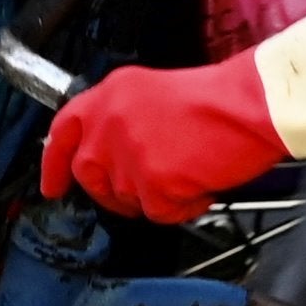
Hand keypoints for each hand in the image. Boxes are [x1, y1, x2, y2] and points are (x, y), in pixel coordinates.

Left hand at [41, 57, 291, 219]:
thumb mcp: (156, 93)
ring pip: (126, 197)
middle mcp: (110, 123)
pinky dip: (182, 207)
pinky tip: (201, 183)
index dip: (54, 163)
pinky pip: (159, 212)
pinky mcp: (152, 183)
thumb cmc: (220, 99)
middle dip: (111, 190)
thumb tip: (109, 155)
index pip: (63, 131)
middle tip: (145, 188)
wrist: (252, 106)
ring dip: (156, 195)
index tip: (53, 185)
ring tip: (190, 171)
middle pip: (89, 173)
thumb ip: (123, 119)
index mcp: (111, 94)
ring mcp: (128, 155)